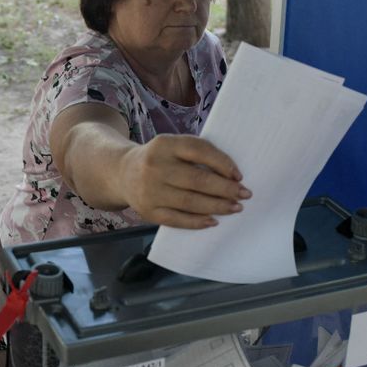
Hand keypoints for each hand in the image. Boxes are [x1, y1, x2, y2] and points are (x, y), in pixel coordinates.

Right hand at [119, 134, 251, 228]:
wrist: (121, 173)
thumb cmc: (159, 159)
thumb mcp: (172, 146)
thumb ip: (196, 153)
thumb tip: (231, 175)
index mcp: (164, 144)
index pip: (199, 150)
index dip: (222, 163)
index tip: (238, 175)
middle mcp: (155, 166)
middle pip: (198, 180)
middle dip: (225, 189)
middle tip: (244, 194)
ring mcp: (150, 190)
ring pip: (190, 201)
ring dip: (217, 206)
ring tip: (235, 208)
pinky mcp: (148, 211)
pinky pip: (177, 219)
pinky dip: (198, 222)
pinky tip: (213, 221)